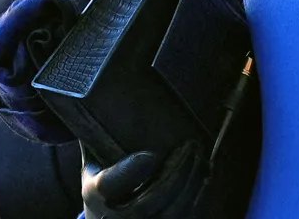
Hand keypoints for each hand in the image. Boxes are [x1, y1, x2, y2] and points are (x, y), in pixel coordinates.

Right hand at [79, 140, 207, 218]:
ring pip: (172, 213)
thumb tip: (101, 92)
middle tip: (190, 146)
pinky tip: (205, 177)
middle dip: (174, 173)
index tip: (149, 154)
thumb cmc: (101, 183)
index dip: (128, 173)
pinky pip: (186, 218)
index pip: (108, 187)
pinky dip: (199, 198)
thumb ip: (96, 135)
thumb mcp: (92, 161)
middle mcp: (116, 218)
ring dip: (191, 184)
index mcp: (95, 195)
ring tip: (202, 157)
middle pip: (150, 201)